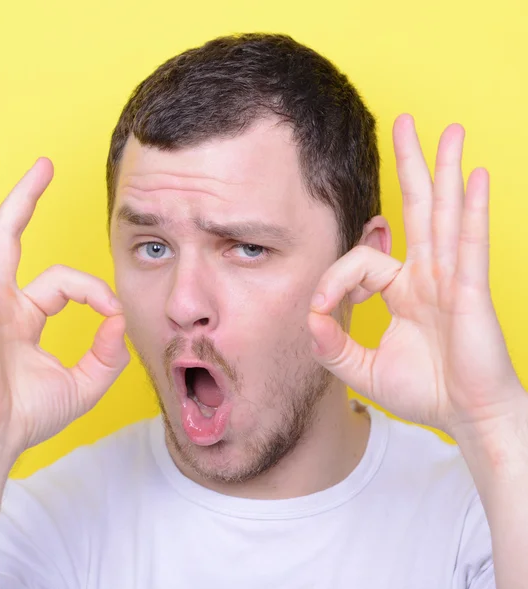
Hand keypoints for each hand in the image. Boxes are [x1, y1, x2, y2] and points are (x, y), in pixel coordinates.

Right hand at [0, 147, 129, 457]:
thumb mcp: (86, 381)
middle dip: (24, 197)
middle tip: (41, 165)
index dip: (94, 290)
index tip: (113, 314)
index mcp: (22, 315)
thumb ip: (108, 351)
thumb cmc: (29, 415)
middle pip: (8, 235)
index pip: (63, 281)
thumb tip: (120, 318)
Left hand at [308, 114, 525, 439]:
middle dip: (410, 165)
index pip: (362, 259)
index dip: (335, 280)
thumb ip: (332, 345)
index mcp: (404, 289)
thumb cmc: (424, 393)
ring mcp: (451, 277)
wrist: (466, 417)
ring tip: (450, 131)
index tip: (324, 309)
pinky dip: (471, 209)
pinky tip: (476, 176)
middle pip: (417, 208)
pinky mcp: (470, 290)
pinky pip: (469, 243)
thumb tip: (310, 316)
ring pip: (444, 214)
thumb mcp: (361, 370)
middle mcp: (428, 275)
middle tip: (406, 123)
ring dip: (446, 171)